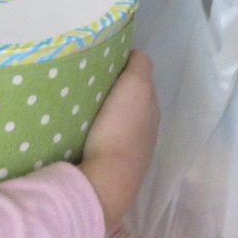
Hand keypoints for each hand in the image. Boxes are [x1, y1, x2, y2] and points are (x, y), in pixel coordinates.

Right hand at [78, 50, 156, 234]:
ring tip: (85, 108)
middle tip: (89, 83)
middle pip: (133, 100)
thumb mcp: (135, 86)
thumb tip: (133, 55)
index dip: (124, 68)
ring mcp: (135, 151)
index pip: (141, 79)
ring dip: (109, 114)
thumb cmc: (120, 129)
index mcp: (152, 107)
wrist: (107, 182)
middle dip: (116, 91)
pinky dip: (104, 134)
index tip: (102, 63)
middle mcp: (149, 128)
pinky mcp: (117, 169)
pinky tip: (88, 133)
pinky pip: (111, 142)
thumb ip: (139, 65)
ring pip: (121, 122)